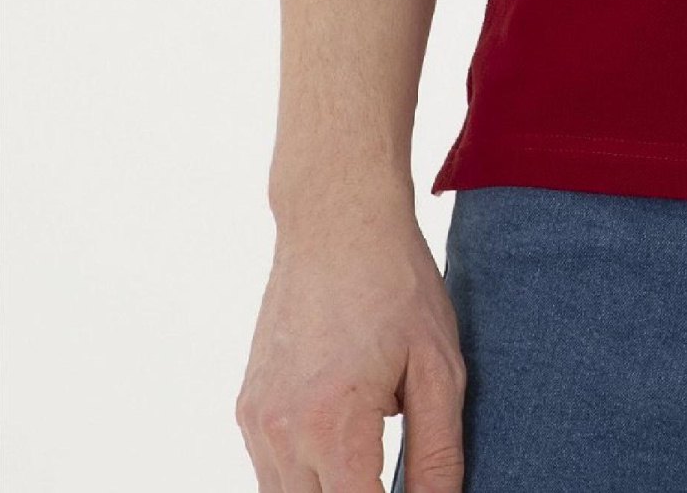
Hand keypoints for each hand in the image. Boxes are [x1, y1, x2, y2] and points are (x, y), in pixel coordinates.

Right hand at [236, 198, 464, 489]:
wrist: (336, 219)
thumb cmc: (397, 284)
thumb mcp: (439, 367)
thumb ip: (436, 454)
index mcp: (333, 427)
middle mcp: (283, 432)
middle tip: (388, 477)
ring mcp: (257, 422)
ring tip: (368, 464)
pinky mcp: (247, 407)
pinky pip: (270, 472)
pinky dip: (303, 477)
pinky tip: (340, 446)